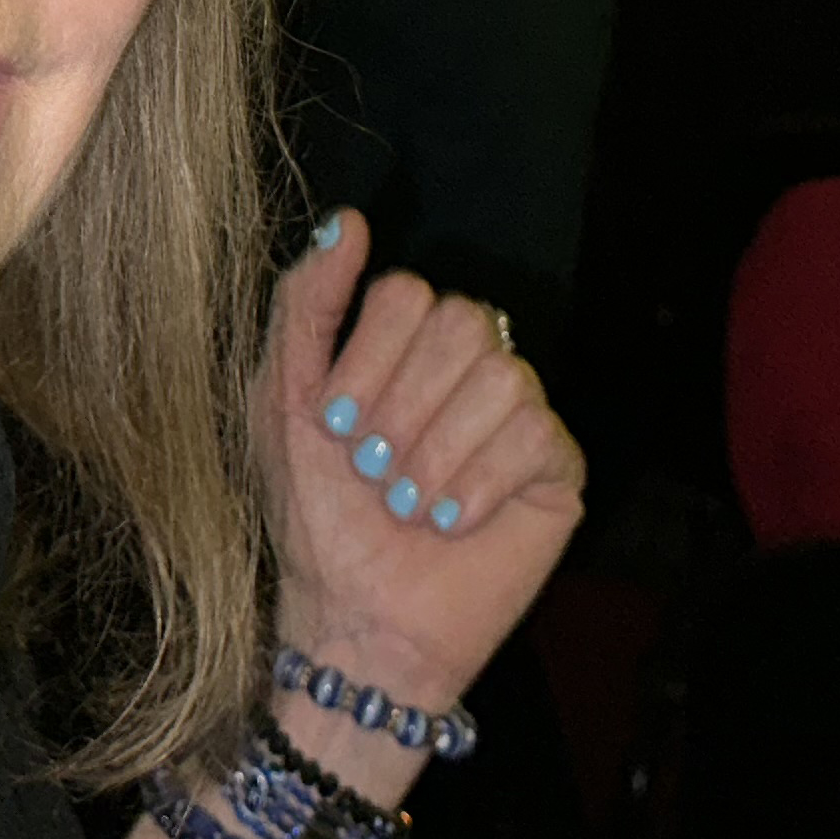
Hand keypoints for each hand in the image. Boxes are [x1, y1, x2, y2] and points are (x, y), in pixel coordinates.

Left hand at [255, 212, 581, 718]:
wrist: (357, 619)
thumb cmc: (317, 516)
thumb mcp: (283, 402)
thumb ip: (306, 304)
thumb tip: (349, 219)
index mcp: (403, 343)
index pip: (408, 292)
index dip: (369, 359)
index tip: (335, 427)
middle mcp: (466, 365)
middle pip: (462, 322)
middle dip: (403, 407)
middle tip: (373, 470)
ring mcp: (516, 413)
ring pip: (502, 377)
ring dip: (436, 454)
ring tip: (408, 506)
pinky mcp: (556, 468)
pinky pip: (538, 435)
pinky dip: (480, 484)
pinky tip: (452, 522)